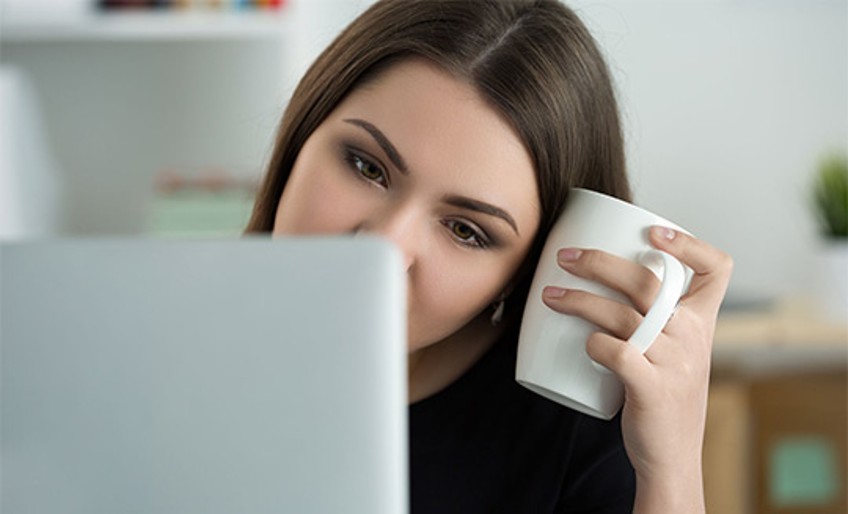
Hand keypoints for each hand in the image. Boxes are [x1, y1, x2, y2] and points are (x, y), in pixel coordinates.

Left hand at [541, 226, 732, 511]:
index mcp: (702, 322)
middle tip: (565, 258)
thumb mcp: (676, 353)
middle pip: (647, 280)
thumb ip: (656, 320)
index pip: (716, 269)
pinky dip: (592, 344)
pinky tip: (580, 342)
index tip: (652, 231)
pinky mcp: (651, 389)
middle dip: (600, 262)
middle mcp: (692, 337)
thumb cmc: (663, 397)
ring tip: (550, 295)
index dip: (690, 244)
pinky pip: (615, 353)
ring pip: (622, 314)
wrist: (672, 457)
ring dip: (579, 300)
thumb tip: (604, 278)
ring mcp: (674, 363)